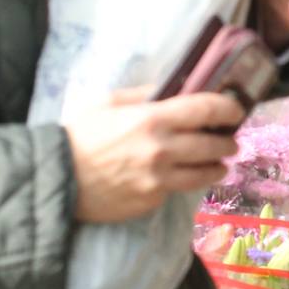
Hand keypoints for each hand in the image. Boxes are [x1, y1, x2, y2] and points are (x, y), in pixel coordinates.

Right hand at [66, 89, 245, 223]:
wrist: (53, 179)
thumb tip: (174, 87)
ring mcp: (158, 180)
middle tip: (229, 140)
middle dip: (228, 142)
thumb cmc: (78, 135)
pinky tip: (179, 178)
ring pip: (204, 174)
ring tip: (218, 164)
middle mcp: (162, 150)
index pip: (206, 110)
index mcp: (153, 119)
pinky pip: (176, 191)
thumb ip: (144, 94)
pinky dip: (181, 183)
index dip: (228, 109)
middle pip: (214, 145)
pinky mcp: (150, 202)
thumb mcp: (107, 101)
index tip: (235, 111)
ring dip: (217, 168)